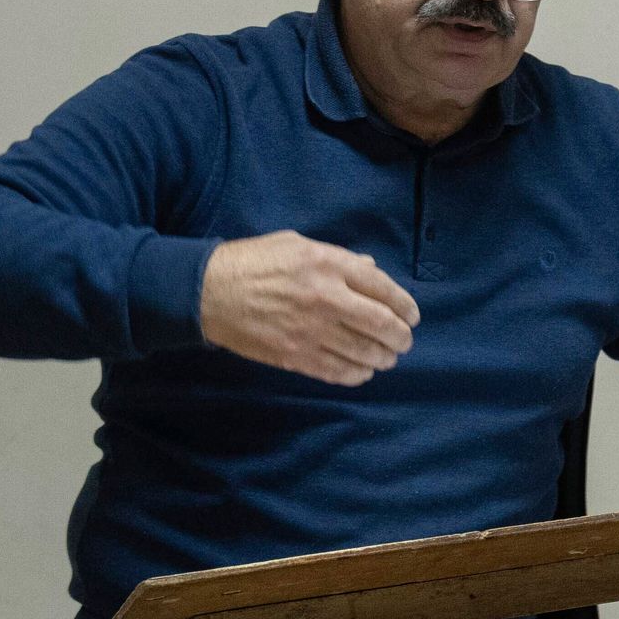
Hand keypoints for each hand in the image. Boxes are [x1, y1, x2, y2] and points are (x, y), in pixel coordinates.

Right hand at [197, 232, 417, 385]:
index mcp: (328, 265)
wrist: (207, 291)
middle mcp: (325, 298)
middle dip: (400, 336)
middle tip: (404, 341)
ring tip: (388, 357)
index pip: (383, 288)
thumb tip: (371, 271)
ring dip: (383, 357)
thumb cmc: (252, 261)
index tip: (412, 316)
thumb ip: (339, 259)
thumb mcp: (297, 245)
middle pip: (381, 324)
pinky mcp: (294, 355)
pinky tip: (363, 372)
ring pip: (363, 352)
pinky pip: (337, 371)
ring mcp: (310, 330)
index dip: (405, 306)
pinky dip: (356, 374)